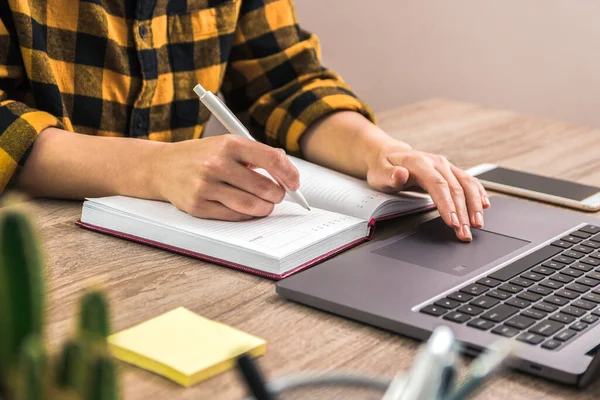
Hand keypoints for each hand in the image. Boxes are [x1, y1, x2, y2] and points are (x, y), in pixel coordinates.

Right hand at [154, 135, 299, 220]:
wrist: (162, 167)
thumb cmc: (202, 156)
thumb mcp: (227, 144)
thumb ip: (257, 155)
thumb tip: (286, 171)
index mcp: (229, 144)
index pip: (271, 159)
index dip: (289, 174)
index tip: (295, 183)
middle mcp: (217, 164)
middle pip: (264, 187)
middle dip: (278, 195)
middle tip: (278, 196)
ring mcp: (206, 186)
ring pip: (251, 205)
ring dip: (264, 208)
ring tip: (264, 204)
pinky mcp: (198, 206)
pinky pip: (233, 216)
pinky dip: (245, 215)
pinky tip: (245, 208)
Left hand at [366, 142, 489, 241]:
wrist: (390, 154)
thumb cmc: (384, 167)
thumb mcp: (379, 173)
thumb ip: (389, 176)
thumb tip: (400, 174)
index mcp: (420, 163)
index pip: (438, 185)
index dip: (447, 205)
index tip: (453, 222)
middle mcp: (437, 162)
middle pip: (455, 188)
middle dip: (463, 213)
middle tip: (465, 233)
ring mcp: (446, 166)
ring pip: (467, 184)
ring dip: (475, 205)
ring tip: (477, 224)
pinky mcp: (451, 171)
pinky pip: (470, 181)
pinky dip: (479, 193)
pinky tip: (485, 205)